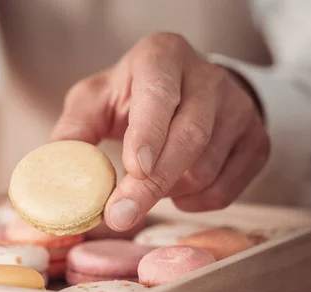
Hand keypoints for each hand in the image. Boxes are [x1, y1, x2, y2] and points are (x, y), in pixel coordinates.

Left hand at [51, 32, 269, 230]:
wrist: (187, 91)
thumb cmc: (132, 97)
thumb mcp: (95, 102)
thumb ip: (73, 131)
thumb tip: (55, 174)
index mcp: (163, 57)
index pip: (160, 94)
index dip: (149, 132)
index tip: (134, 169)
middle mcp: (208, 77)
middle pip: (190, 137)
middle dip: (153, 184)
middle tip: (120, 216)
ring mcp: (239, 108)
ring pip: (206, 169)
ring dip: (169, 192)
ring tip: (149, 183)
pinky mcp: (256, 140)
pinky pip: (227, 189)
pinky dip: (196, 202)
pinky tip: (178, 188)